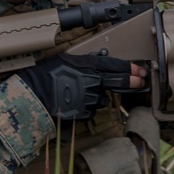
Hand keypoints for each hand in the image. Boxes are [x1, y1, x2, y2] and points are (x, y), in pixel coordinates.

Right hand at [17, 53, 146, 119]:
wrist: (32, 96)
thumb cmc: (44, 76)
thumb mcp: (65, 60)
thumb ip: (84, 62)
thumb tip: (97, 60)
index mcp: (88, 66)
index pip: (116, 66)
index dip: (131, 69)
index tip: (141, 71)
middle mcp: (93, 81)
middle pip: (119, 82)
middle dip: (133, 83)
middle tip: (141, 83)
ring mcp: (89, 98)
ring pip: (101, 99)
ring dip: (95, 97)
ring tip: (77, 94)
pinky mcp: (84, 112)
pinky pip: (90, 110)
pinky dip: (85, 108)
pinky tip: (72, 103)